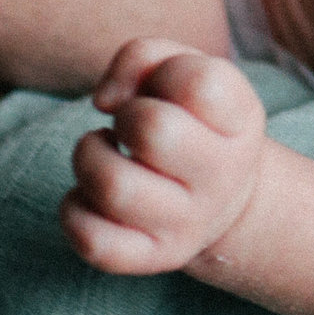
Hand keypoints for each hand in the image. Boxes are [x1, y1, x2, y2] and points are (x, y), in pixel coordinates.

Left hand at [60, 36, 267, 277]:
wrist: (222, 198)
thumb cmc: (192, 120)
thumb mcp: (185, 73)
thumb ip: (143, 57)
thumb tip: (104, 101)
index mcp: (239, 122)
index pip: (199, 83)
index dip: (165, 74)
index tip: (163, 91)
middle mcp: (222, 177)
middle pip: (152, 130)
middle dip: (126, 117)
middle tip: (128, 126)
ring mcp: (188, 224)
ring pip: (113, 186)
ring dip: (87, 157)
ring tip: (102, 153)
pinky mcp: (152, 257)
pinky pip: (95, 241)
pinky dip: (73, 210)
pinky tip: (88, 194)